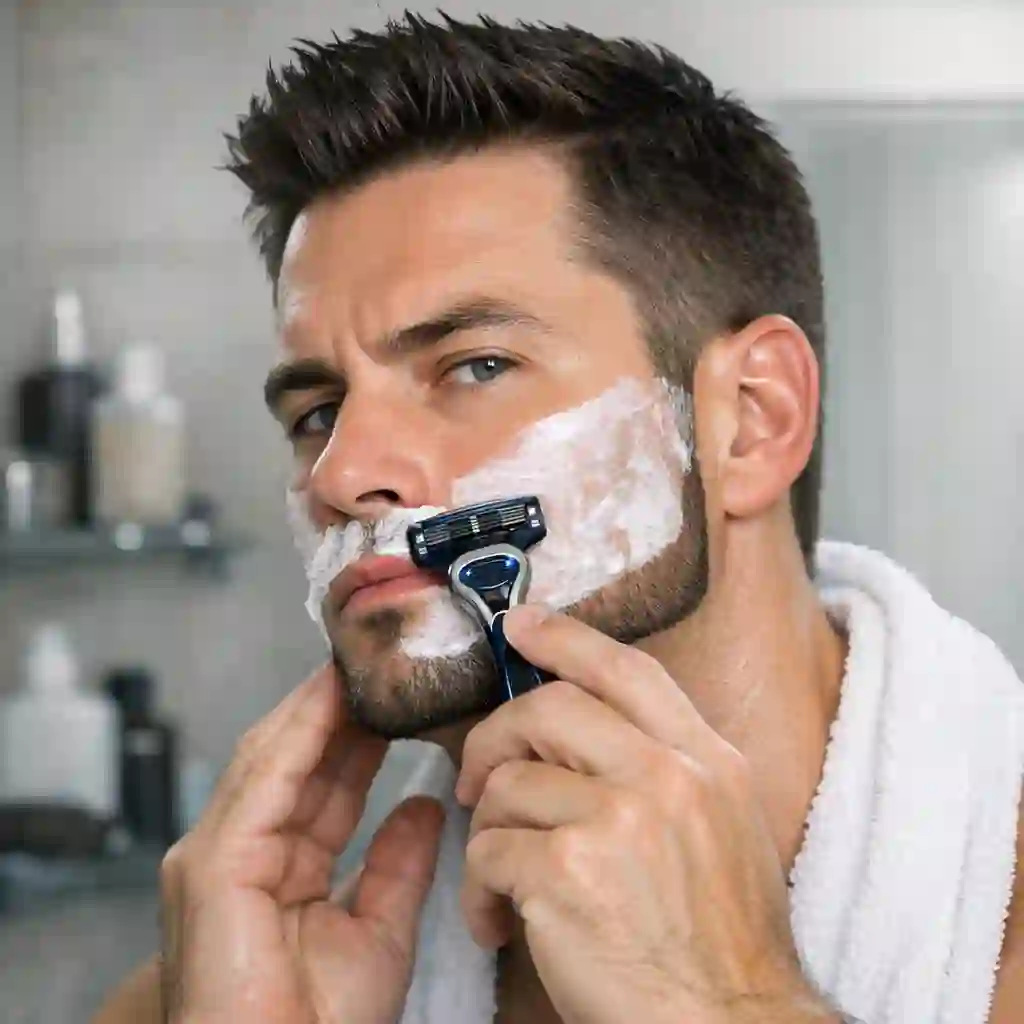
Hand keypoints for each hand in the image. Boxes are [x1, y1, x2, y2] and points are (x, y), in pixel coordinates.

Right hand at [160, 665, 443, 1023]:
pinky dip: (299, 734)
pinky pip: (265, 783)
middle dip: (336, 712)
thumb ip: (398, 863)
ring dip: (319, 708)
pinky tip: (332, 696)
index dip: (351, 738)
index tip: (392, 697)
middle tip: (381, 666)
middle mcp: (239, 851)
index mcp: (276, 869)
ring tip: (362, 663)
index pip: (317, 785)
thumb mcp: (380, 932)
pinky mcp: (212, 863)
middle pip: (292, 761)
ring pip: (274, 757)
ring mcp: (216, 854)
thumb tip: (423, 803)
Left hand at [456, 607, 832, 1023]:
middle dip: (495, 737)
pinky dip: (478, 889)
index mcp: (707, 761)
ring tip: (501, 878)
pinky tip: (497, 923)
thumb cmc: (722, 941)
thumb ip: (667, 769)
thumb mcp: (724, 828)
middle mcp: (666, 776)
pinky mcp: (565, 872)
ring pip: (507, 784)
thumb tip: (591, 734)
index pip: (626, 669)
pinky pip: (487, 850)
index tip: (520, 625)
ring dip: (488, 831)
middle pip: (547, 709)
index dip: (566, 638)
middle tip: (476, 777)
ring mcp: (616, 820)